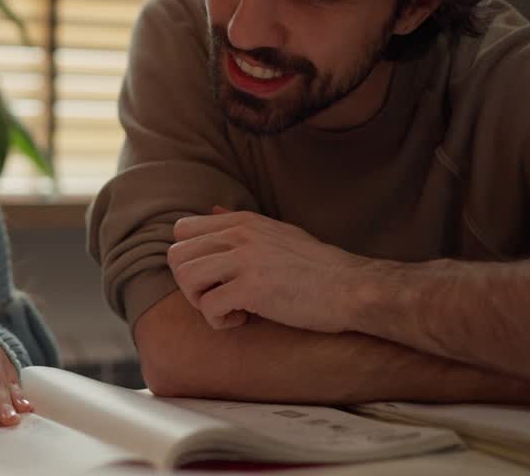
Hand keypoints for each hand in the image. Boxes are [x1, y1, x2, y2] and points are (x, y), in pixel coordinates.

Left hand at [168, 207, 369, 332]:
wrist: (353, 288)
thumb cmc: (318, 267)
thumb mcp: (276, 232)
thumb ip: (241, 224)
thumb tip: (212, 208)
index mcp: (242, 221)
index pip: (182, 230)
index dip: (190, 259)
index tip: (213, 277)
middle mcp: (239, 234)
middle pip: (176, 256)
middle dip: (190, 284)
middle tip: (216, 297)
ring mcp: (245, 260)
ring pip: (186, 278)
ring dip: (200, 302)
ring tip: (228, 309)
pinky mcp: (252, 288)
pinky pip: (209, 307)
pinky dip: (219, 321)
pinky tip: (243, 320)